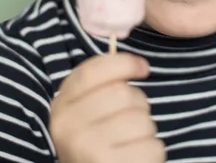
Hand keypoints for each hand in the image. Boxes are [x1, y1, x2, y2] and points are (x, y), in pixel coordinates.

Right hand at [50, 53, 164, 162]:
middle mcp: (69, 126)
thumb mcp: (87, 109)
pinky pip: (153, 146)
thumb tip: (139, 64)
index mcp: (62, 105)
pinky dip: (152, 151)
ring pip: (141, 120)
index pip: (94, 71)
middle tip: (130, 121)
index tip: (142, 67)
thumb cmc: (95, 141)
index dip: (124, 63)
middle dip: (137, 104)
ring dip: (146, 130)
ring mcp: (87, 149)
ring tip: (130, 142)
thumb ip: (103, 84)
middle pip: (123, 93)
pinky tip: (136, 157)